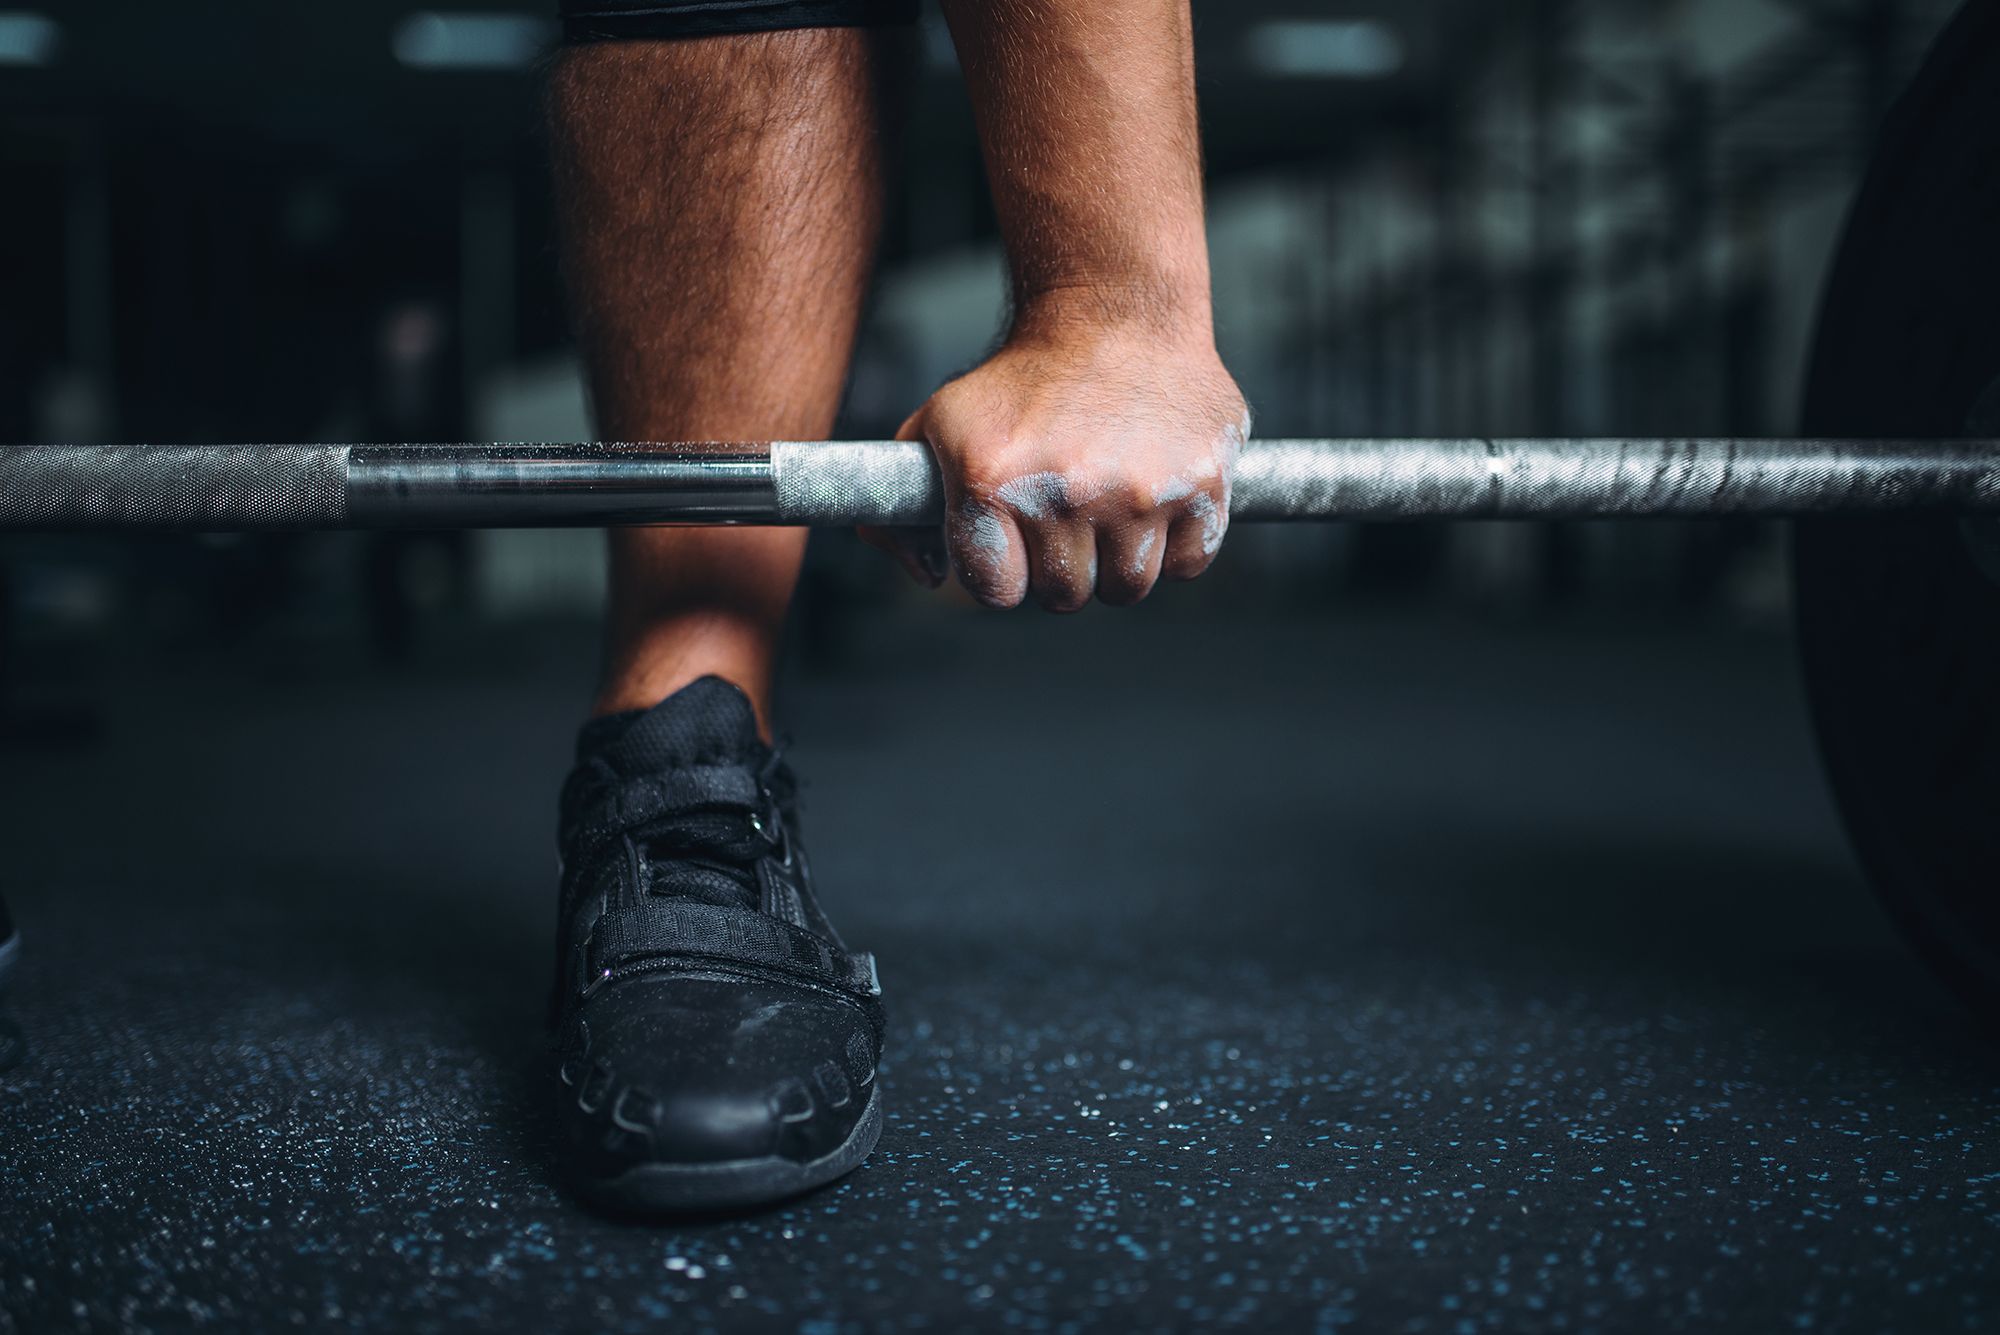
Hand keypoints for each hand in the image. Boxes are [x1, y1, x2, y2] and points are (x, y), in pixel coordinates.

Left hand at [861, 316, 1249, 610]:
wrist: (1116, 313)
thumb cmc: (1025, 380)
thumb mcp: (941, 424)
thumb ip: (902, 502)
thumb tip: (923, 573)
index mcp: (992, 480)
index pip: (997, 592)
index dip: (1003, 572)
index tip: (1014, 545)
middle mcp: (1066, 490)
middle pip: (1064, 596)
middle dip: (1060, 567)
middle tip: (1064, 520)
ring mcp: (1140, 491)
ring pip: (1126, 588)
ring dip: (1117, 562)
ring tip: (1108, 509)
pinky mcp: (1203, 484)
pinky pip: (1187, 564)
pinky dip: (1175, 546)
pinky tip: (1153, 501)